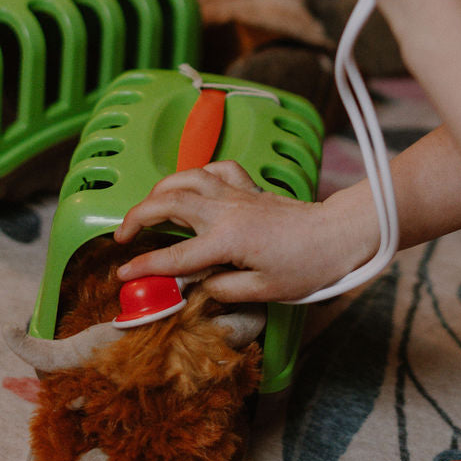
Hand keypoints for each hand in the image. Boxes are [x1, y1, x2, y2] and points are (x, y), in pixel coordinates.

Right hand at [114, 161, 369, 302]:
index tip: (121, 274)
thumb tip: (199, 286)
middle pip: (168, 203)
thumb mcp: (266, 291)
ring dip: (160, 189)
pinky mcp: (250, 188)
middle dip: (137, 216)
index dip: (144, 266)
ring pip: (187, 177)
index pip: (175, 257)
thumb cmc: (310, 265)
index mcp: (226, 240)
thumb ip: (223, 289)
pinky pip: (217, 169)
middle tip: (121, 235)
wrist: (339, 234)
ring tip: (147, 206)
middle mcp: (226, 210)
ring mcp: (237, 194)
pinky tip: (193, 184)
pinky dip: (198, 173)